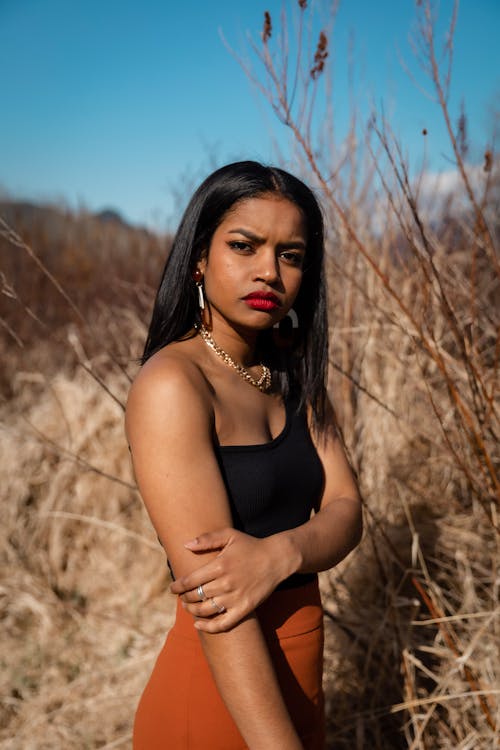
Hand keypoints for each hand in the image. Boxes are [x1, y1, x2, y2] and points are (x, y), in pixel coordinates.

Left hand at [170, 528, 294, 631]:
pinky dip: (208, 627)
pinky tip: (198, 624)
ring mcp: (235, 597)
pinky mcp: (244, 608)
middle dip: (185, 598)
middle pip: (196, 596)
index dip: (178, 586)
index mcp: (219, 565)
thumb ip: (207, 539)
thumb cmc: (250, 545)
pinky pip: (222, 623)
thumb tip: (185, 545)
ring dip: (192, 611)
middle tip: (182, 597)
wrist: (276, 558)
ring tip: (188, 608)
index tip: (173, 588)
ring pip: (205, 610)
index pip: (190, 580)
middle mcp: (226, 583)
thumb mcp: (229, 535)